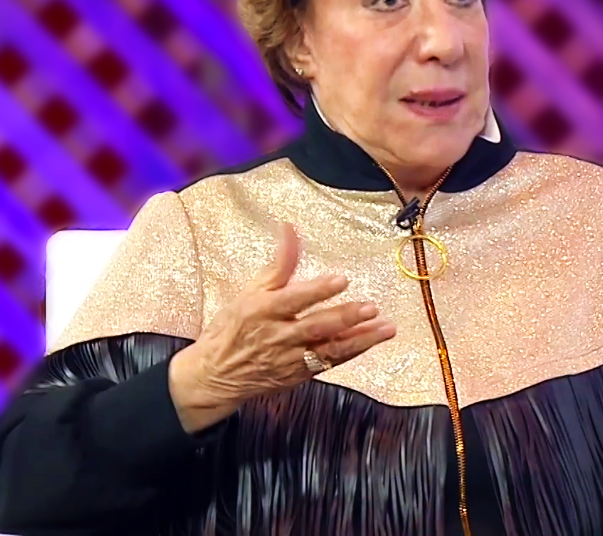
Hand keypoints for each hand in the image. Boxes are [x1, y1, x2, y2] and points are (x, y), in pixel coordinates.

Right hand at [168, 223, 395, 432]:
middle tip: (371, 307)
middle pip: (316, 327)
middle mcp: (279, 336)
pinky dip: (353, 351)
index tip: (341, 279)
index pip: (294, 299)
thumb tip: (290, 228)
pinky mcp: (301, 374)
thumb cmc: (234, 326)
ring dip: (361, 339)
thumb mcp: (251, 290)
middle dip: (346, 318)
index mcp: (263, 311)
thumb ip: (279, 263)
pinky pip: (331, 363)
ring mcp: (291, 359)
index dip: (317, 290)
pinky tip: (373, 340)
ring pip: (330, 349)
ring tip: (386, 328)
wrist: (216, 374)